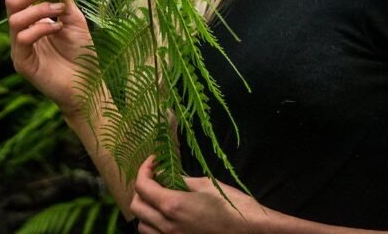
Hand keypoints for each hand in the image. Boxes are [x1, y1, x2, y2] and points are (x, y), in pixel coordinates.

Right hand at [1, 0, 94, 115]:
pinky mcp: (22, 63)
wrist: (89, 84)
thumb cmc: (81, 53)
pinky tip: (56, 28)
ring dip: (39, 9)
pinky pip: (22, 38)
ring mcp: (20, 48)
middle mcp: (21, 32)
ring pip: (14, 19)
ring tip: (59, 12)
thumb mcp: (73, 18)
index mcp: (30, 19)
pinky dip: (39, 28)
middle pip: (11, 2)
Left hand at [131, 155, 277, 233]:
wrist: (251, 231)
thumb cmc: (232, 205)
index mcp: (173, 206)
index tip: (153, 161)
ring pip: (142, 226)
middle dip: (141, 189)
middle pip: (136, 206)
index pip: (142, 186)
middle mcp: (167, 226)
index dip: (144, 169)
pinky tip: (166, 217)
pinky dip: (153, 226)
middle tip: (155, 178)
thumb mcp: (205, 185)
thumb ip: (179, 180)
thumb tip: (163, 175)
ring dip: (145, 210)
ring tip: (158, 199)